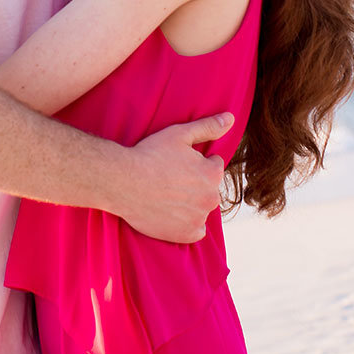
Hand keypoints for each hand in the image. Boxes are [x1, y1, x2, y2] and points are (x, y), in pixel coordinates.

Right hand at [117, 113, 233, 242]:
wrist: (123, 182)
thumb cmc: (150, 155)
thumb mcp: (179, 134)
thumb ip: (208, 127)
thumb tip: (231, 118)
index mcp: (213, 173)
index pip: (213, 166)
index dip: (195, 162)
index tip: (177, 163)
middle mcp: (211, 197)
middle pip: (209, 189)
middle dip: (196, 184)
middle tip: (170, 179)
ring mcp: (199, 218)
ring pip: (201, 208)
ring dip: (191, 204)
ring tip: (167, 195)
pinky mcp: (186, 234)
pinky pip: (195, 231)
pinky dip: (187, 224)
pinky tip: (171, 213)